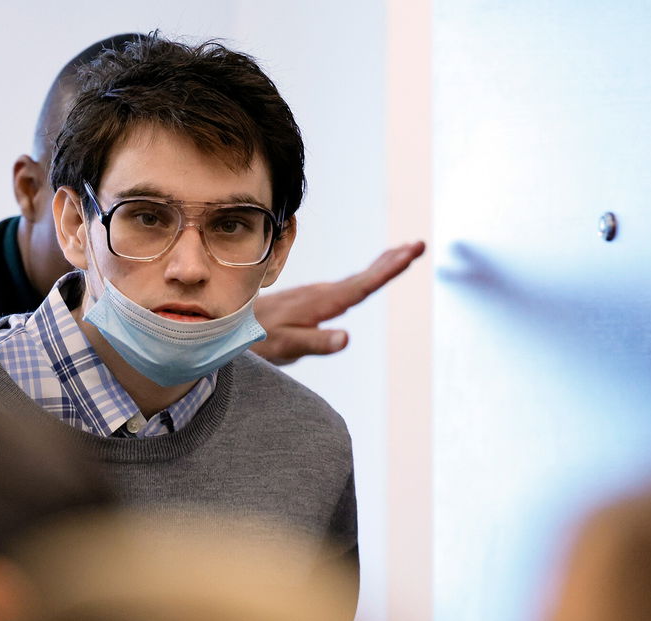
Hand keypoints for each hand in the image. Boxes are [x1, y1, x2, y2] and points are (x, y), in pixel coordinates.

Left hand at [251, 240, 425, 364]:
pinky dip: (367, 275)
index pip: (361, 286)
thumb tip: (346, 338)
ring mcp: (318, 295)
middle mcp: (322, 294)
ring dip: (383, 265)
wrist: (232, 325)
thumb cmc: (259, 340)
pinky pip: (348, 285)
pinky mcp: (314, 299)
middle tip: (418, 245)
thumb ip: (315, 343)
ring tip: (406, 253)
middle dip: (392, 261)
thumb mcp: (287, 346)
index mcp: (321, 303)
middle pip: (364, 277)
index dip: (387, 270)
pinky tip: (372, 275)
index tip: (409, 253)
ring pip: (357, 278)